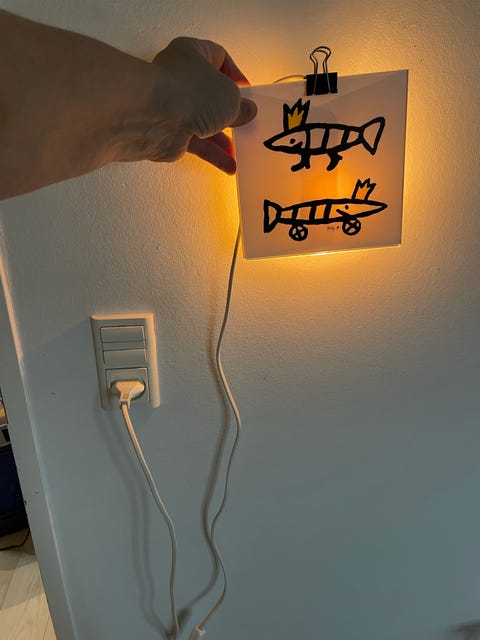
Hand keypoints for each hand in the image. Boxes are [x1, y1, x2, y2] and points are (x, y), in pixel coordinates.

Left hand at [134, 37, 256, 173]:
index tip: (247, 93)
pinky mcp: (170, 132)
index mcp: (192, 54)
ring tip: (240, 148)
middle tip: (244, 121)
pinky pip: (196, 143)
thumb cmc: (187, 92)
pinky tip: (228, 163)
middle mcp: (180, 78)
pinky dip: (213, 153)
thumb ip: (241, 105)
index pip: (218, 58)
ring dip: (223, 137)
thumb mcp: (230, 97)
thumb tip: (246, 111)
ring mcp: (173, 106)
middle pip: (211, 95)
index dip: (235, 75)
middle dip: (229, 111)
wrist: (154, 117)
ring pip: (203, 122)